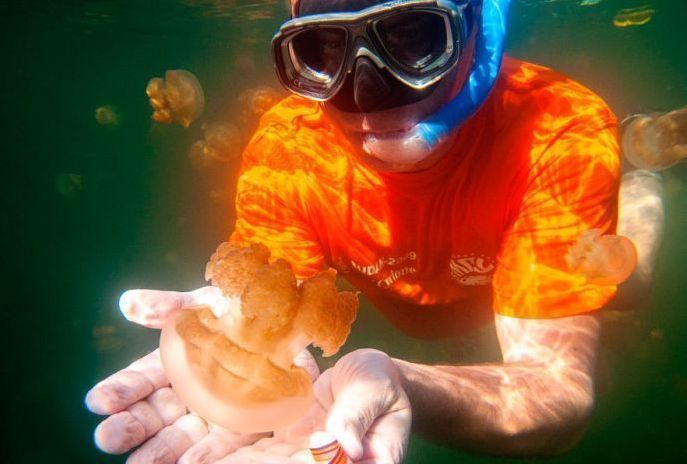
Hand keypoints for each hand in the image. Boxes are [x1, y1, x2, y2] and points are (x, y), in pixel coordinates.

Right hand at [84, 287, 268, 462]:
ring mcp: (209, 414)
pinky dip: (200, 458)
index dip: (119, 390)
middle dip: (129, 426)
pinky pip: (217, 449)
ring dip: (156, 451)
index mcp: (171, 364)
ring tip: (137, 463)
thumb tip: (128, 303)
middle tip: (108, 436)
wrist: (288, 326)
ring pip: (176, 438)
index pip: (139, 381)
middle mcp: (185, 394)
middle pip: (150, 415)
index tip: (98, 400)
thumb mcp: (206, 304)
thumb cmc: (240, 313)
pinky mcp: (236, 431)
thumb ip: (171, 306)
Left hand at [212, 349, 411, 463]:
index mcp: (345, 462)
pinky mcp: (283, 437)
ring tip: (183, 463)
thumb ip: (357, 419)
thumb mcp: (375, 395)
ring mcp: (295, 452)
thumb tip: (345, 448)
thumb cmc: (383, 385)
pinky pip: (251, 445)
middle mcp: (316, 463)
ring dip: (223, 462)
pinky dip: (224, 449)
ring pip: (256, 463)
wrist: (373, 375)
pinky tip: (195, 453)